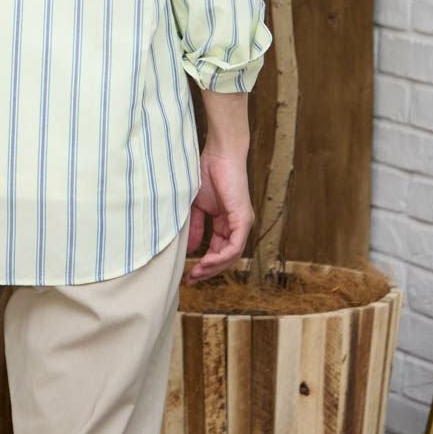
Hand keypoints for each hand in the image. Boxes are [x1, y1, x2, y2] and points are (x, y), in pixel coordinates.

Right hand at [185, 146, 253, 283]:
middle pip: (226, 257)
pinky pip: (235, 246)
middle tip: (191, 280)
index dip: (204, 264)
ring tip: (197, 273)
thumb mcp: (197, 206)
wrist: (219, 153)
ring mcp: (242, 223)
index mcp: (227, 222)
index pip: (218, 250)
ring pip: (232, 255)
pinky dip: (221, 257)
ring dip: (214, 267)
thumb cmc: (207, 172)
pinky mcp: (243, 219)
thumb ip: (196, 227)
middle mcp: (237, 225)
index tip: (188, 274)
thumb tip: (190, 249)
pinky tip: (206, 261)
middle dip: (208, 271)